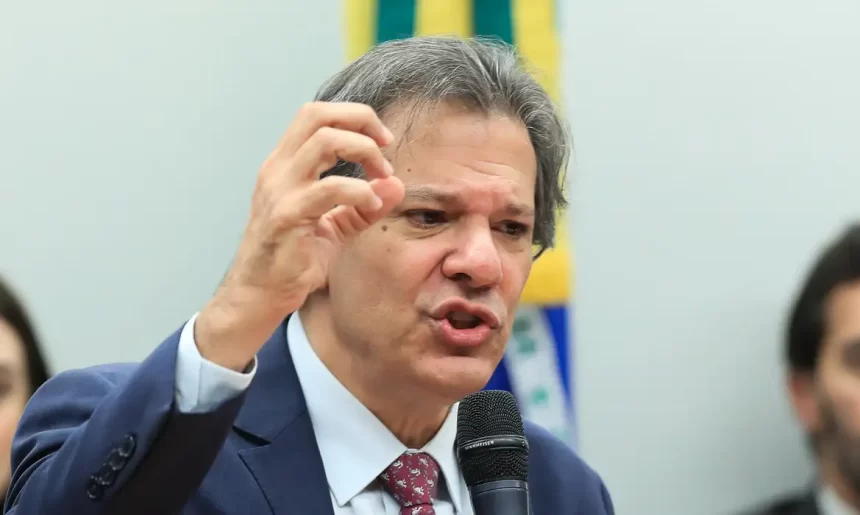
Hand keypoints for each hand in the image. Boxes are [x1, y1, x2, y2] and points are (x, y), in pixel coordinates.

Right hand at [195, 102, 404, 370]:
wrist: (260, 294)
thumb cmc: (293, 259)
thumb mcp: (336, 227)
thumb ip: (364, 205)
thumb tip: (397, 185)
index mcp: (285, 164)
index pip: (316, 115)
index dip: (354, 118)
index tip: (382, 141)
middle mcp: (278, 169)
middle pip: (317, 115)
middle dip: (360, 121)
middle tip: (386, 148)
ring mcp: (279, 190)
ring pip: (324, 142)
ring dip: (363, 151)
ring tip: (382, 176)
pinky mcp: (286, 216)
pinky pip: (328, 189)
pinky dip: (359, 190)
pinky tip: (373, 202)